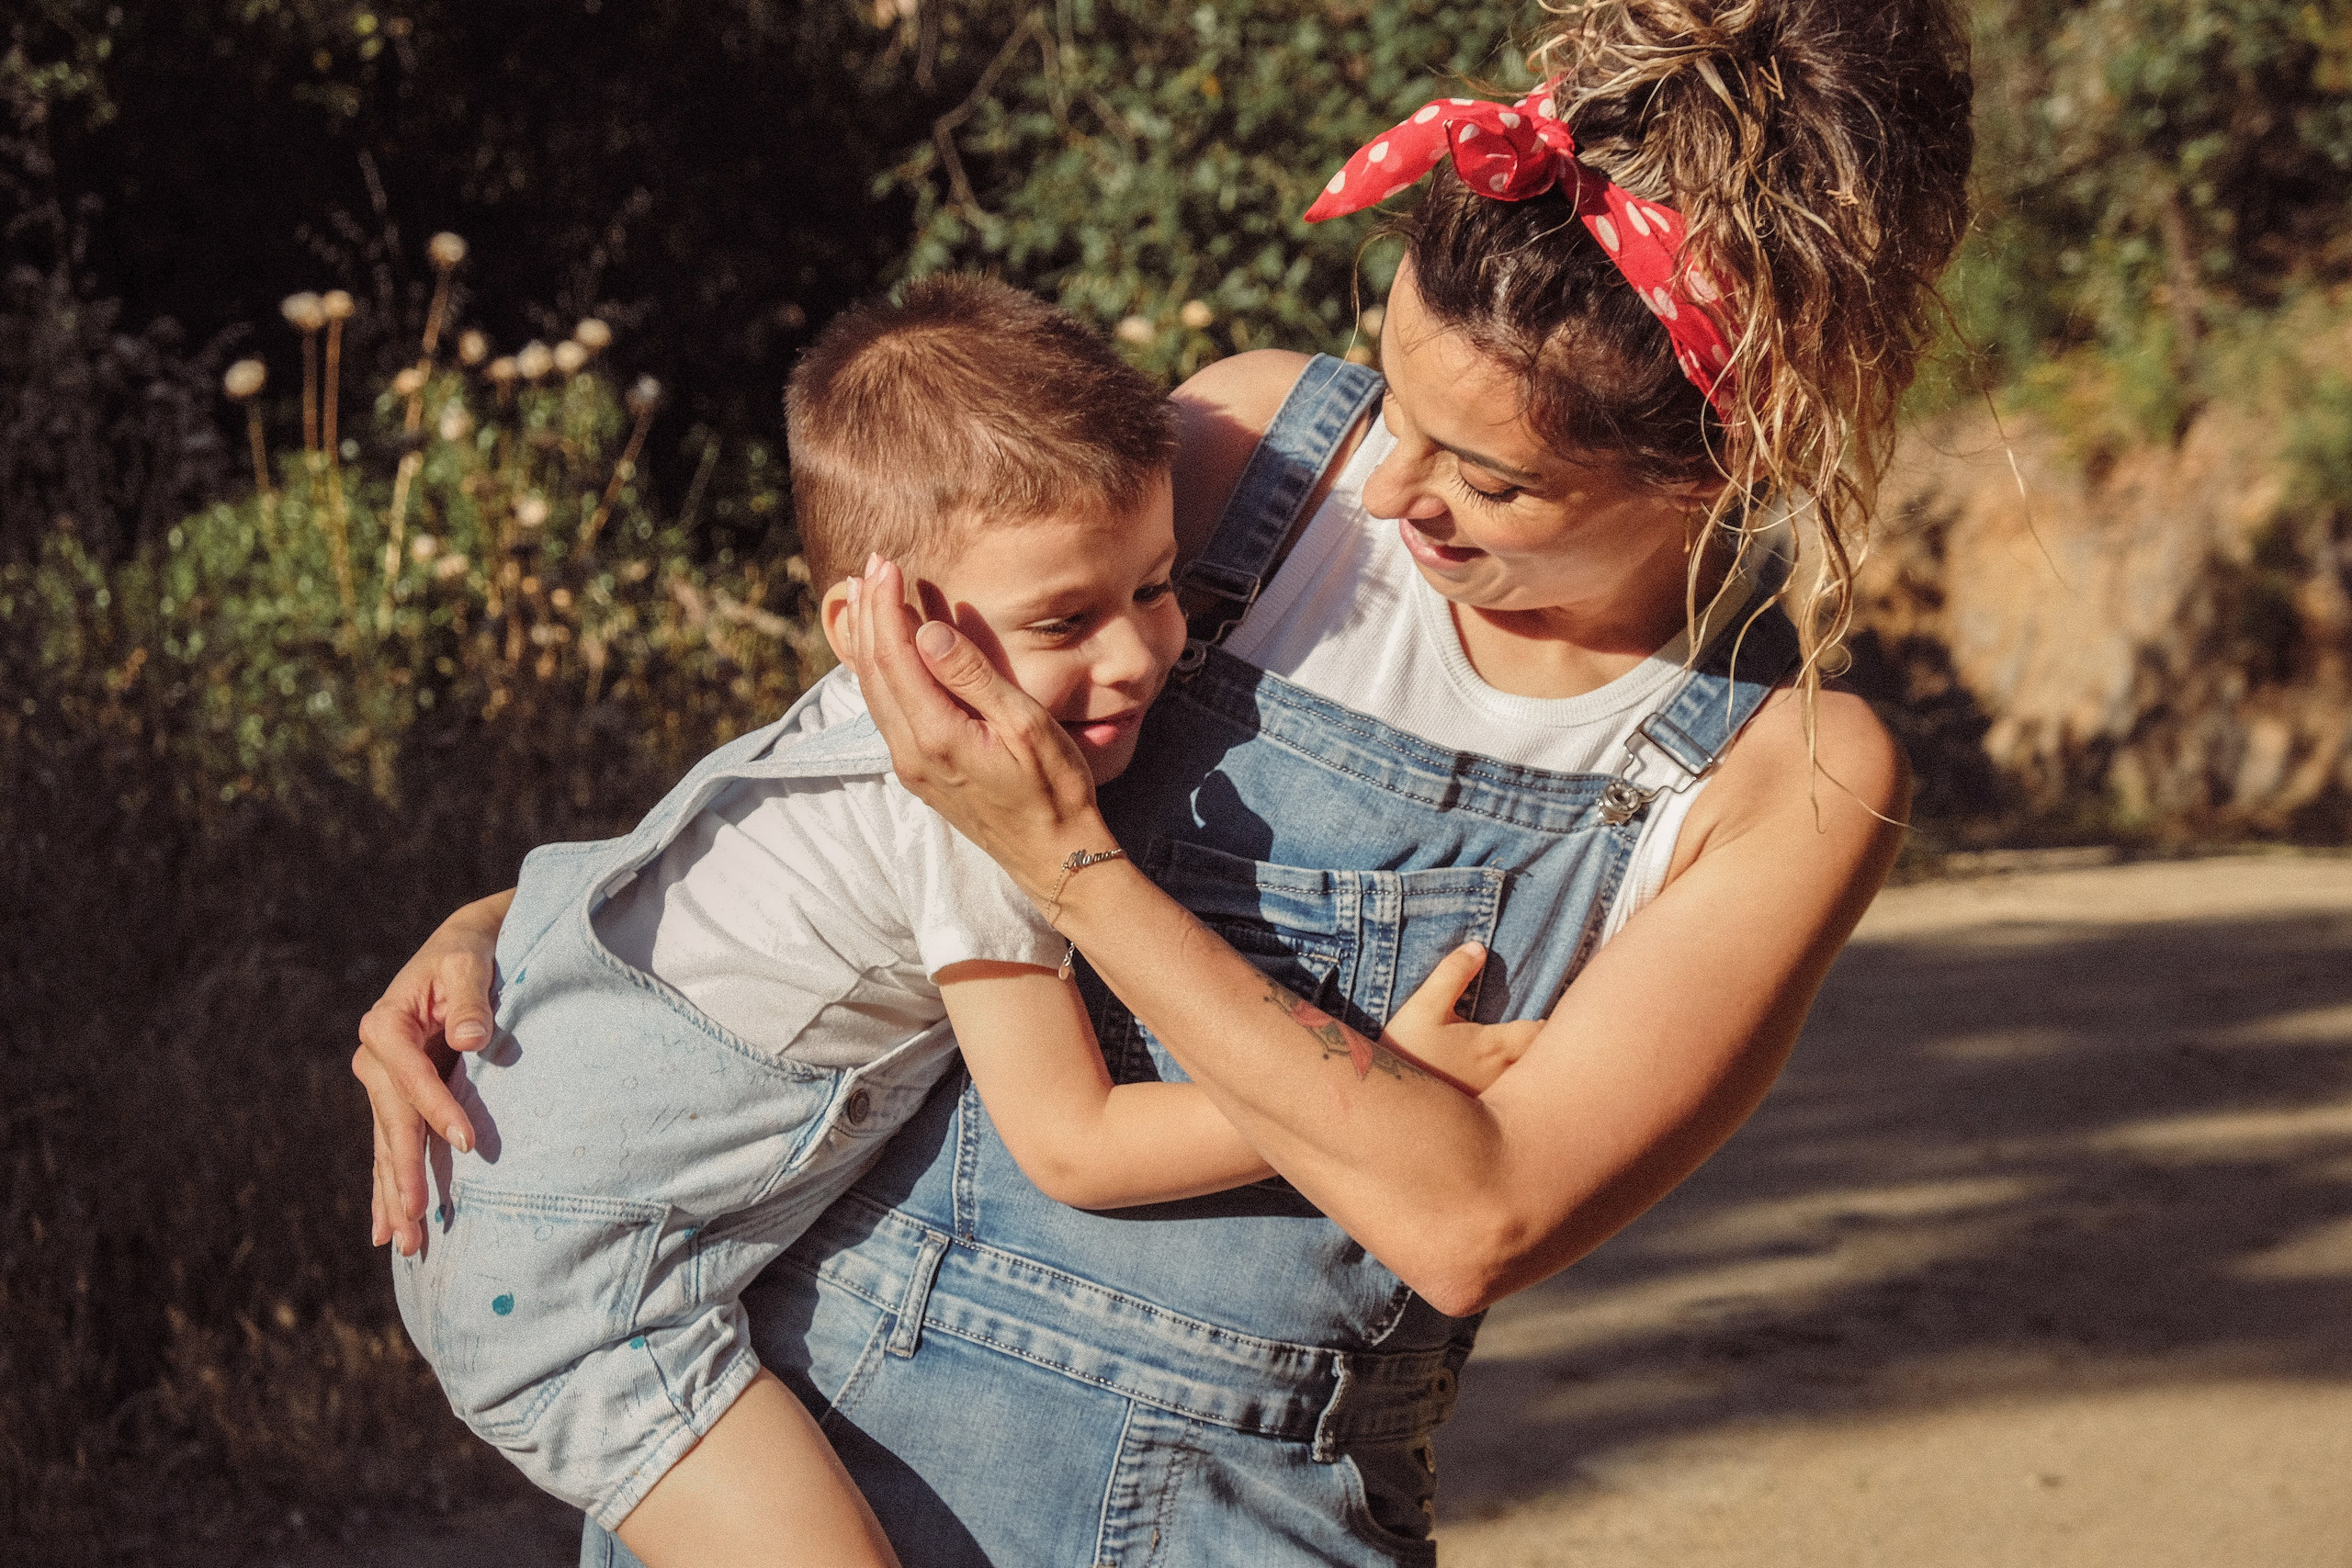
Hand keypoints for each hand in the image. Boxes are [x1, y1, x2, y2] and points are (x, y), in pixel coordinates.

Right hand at [352, 890, 509, 1255]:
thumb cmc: (469, 953)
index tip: (468, 1143)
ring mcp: (382, 1082)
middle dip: (404, 1175)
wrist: (461, 949)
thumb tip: (472, 1040)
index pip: (412, 1078)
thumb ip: (471, 998)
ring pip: (387, 1146)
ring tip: (402, 1244)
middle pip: (391, 1124)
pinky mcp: (398, 1097)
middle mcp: (375, 1058)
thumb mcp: (469, 963)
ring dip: (394, 1195)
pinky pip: (391, 1147)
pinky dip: (391, 1185)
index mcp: (386, 1025)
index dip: (438, 1111)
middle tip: (416, 1225)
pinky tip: (386, 1226)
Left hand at [845, 556, 1106, 902]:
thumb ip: (974, 678)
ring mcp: (911, 766)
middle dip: (868, 614)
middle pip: (872, 670)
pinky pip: (886, 711)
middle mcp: (911, 752)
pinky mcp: (920, 773)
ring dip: (867, 640)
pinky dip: (879, 670)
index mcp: (937, 735)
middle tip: (870, 566)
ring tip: (866, 597)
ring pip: (873, 692)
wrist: (1054, 857)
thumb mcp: (1026, 726)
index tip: (887, 564)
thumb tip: (928, 632)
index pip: (895, 656)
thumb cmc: (1054, 790)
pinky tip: (885, 651)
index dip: (886, 605)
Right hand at [1380, 943, 1544, 1094]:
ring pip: (1525, 1081)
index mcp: (1495, 1047)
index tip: (1542, 1014)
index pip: (1539, 1033)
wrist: (1388, 1105)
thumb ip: (1451, 975)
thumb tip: (1478, 948)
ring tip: (1526, 1054)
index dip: (1546, 1023)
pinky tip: (1500, 1080)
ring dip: (1528, 1066)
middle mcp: (1501, 1076)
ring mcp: (1492, 1098)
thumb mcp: (1423, 1008)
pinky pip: (1509, 1098)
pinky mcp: (1480, 1112)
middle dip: (1544, 1045)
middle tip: (1542, 1030)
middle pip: (1539, 1060)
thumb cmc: (1406, 1052)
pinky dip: (1513, 1087)